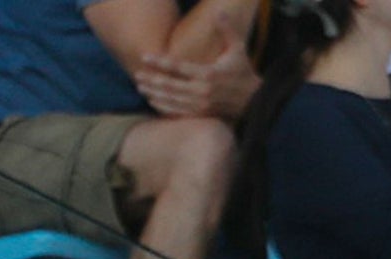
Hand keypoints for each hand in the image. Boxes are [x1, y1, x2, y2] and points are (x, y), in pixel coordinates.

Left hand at [134, 15, 259, 120]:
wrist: (254, 100)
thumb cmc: (243, 71)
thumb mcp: (238, 48)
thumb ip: (227, 30)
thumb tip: (219, 10)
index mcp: (208, 73)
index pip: (177, 66)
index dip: (159, 61)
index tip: (144, 57)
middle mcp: (201, 91)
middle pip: (169, 85)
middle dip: (151, 79)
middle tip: (136, 74)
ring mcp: (199, 105)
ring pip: (170, 99)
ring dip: (153, 93)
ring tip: (140, 87)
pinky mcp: (199, 114)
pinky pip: (176, 111)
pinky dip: (163, 106)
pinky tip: (152, 101)